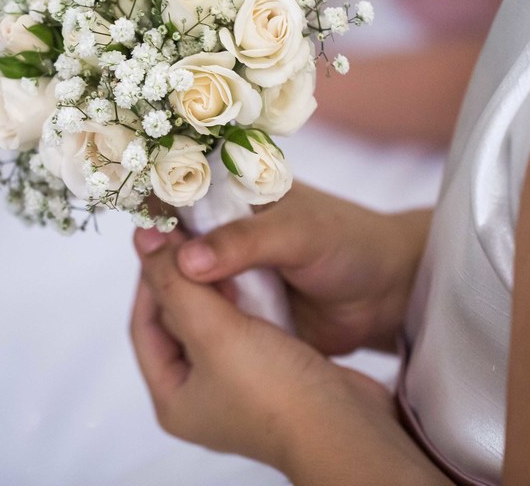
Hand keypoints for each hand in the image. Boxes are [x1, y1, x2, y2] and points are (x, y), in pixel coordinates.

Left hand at [130, 226, 448, 484]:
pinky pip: (243, 329)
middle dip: (184, 282)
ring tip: (224, 256)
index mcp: (171, 397)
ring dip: (215, 289)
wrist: (346, 424)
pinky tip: (252, 279)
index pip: (143, 324)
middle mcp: (199, 396)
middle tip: (195, 241)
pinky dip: (243, 303)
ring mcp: (237, 388)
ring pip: (211, 323)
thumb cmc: (275, 389)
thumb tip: (144, 239)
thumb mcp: (213, 330)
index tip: (165, 238)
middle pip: (177, 323)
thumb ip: (176, 282)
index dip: (152, 278)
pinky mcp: (270, 376)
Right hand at [174, 182, 429, 354]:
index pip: (178, 191)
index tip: (140, 236)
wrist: (389, 295)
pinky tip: (184, 337)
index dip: (154, 208)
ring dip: (174, 298)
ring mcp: (227, 273)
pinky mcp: (237, 312)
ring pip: (184, 284)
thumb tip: (184, 261)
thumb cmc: (349, 245)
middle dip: (158, 263)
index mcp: (233, 191)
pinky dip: (195, 326)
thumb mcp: (298, 234)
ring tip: (165, 315)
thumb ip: (243, 243)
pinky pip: (205, 318)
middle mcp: (222, 230)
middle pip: (171, 243)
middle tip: (151, 285)